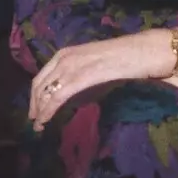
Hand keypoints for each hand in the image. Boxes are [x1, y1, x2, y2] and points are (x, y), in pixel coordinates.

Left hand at [29, 34, 170, 130]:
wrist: (143, 51)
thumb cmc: (125, 57)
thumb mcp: (95, 63)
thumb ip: (82, 73)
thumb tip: (73, 91)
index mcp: (67, 52)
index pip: (42, 75)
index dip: (36, 94)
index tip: (36, 109)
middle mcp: (64, 57)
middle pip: (39, 84)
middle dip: (34, 104)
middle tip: (35, 122)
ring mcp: (71, 66)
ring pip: (45, 92)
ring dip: (39, 111)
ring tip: (39, 126)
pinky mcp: (80, 78)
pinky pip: (57, 97)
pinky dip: (48, 111)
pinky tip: (46, 121)